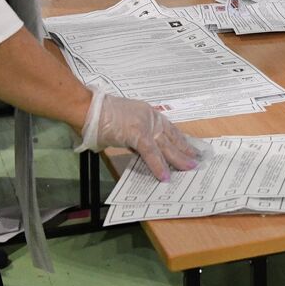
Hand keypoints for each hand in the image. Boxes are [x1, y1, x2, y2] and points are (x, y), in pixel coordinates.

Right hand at [76, 91, 202, 180]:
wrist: (88, 109)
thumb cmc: (98, 116)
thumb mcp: (122, 124)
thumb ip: (133, 135)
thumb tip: (138, 149)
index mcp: (146, 113)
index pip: (168, 128)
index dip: (179, 139)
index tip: (189, 147)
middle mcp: (149, 117)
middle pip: (171, 137)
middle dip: (184, 149)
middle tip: (197, 159)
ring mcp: (144, 125)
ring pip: (166, 145)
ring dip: (178, 159)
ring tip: (189, 168)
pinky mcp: (137, 134)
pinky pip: (151, 153)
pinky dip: (158, 165)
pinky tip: (164, 176)